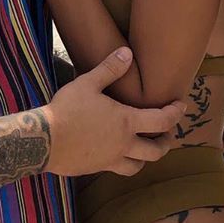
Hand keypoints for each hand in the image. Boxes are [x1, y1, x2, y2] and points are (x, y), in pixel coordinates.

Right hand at [45, 48, 185, 176]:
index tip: (181, 107)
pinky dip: (122, 163)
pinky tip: (114, 155)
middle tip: (166, 135)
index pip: (162, 121)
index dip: (175, 113)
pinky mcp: (94, 168)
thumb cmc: (66, 110)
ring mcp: (109, 160)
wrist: (42, 140)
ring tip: (143, 150)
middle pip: (156, 151)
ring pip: (137, 166)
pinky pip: (115, 170)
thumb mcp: (87, 83)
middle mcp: (123, 145)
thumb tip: (127, 52)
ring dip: (145, 159)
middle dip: (165, 143)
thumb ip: (110, 69)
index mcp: (126, 122)